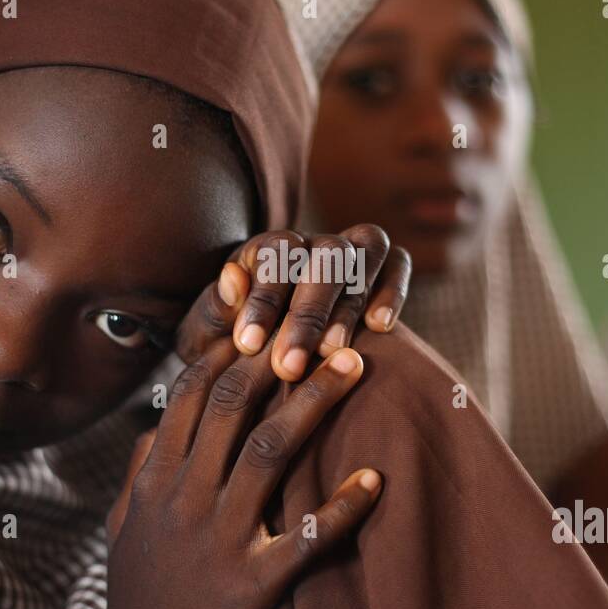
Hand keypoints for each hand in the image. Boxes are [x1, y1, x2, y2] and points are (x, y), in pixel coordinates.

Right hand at [77, 335, 382, 608]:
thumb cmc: (139, 597)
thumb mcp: (123, 527)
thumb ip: (140, 472)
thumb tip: (156, 427)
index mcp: (156, 480)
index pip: (192, 396)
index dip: (233, 350)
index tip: (269, 321)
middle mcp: (184, 499)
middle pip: (236, 408)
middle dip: (283, 359)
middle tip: (329, 328)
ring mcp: (217, 539)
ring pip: (270, 453)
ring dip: (316, 404)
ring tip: (355, 369)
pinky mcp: (250, 584)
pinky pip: (303, 537)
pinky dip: (341, 507)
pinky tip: (375, 481)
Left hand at [174, 225, 410, 381]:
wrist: (268, 356)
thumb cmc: (233, 345)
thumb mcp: (209, 332)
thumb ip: (217, 308)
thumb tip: (233, 277)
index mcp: (268, 248)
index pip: (273, 255)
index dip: (262, 299)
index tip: (248, 345)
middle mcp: (314, 242)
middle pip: (324, 255)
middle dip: (307, 313)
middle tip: (288, 366)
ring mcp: (352, 250)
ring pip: (365, 250)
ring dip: (349, 302)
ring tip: (332, 352)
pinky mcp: (386, 266)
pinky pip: (398, 263)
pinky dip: (393, 288)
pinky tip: (379, 327)